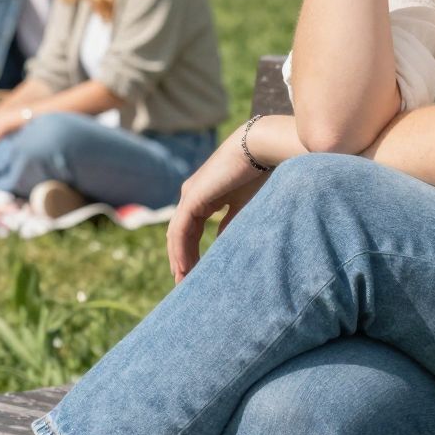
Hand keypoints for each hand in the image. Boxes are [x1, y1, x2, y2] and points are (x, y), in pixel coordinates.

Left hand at [167, 127, 272, 281]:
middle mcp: (191, 196)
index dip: (190, 252)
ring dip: (178, 259)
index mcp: (202, 198)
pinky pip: (181, 229)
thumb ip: (230, 221)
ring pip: (176, 234)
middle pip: (179, 234)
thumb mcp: (241, 204)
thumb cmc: (256, 172)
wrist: (258, 149)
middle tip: (184, 285)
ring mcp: (189, 196)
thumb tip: (223, 241)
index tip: (194, 275)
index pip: (190, 230)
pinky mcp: (192, 197)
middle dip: (180, 260)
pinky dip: (181, 249)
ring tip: (183, 282)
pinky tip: (184, 267)